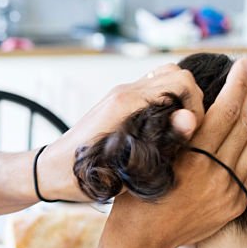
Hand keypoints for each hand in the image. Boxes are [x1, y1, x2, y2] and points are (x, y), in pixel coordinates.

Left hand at [36, 64, 205, 201]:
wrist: (50, 171)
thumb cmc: (82, 174)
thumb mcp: (126, 166)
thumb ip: (162, 143)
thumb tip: (190, 120)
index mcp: (127, 102)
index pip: (180, 81)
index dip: (196, 105)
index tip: (192, 133)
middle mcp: (124, 91)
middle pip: (175, 73)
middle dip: (192, 99)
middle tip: (188, 131)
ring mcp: (120, 95)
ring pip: (164, 79)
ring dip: (179, 101)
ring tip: (177, 132)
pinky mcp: (118, 102)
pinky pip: (151, 91)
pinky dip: (165, 104)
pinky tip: (162, 132)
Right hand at [101, 58, 246, 247]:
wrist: (142, 238)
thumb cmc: (137, 196)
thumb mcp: (149, 159)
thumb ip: (174, 137)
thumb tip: (193, 109)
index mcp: (192, 158)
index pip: (224, 112)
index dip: (237, 85)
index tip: (242, 65)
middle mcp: (216, 173)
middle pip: (244, 123)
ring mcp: (230, 190)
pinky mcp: (236, 203)